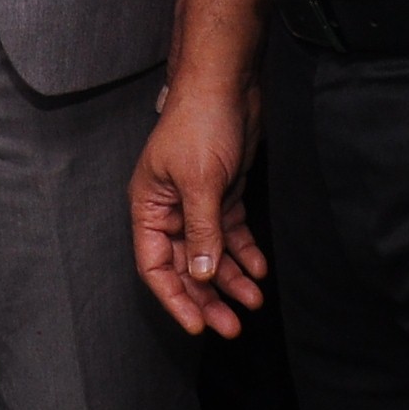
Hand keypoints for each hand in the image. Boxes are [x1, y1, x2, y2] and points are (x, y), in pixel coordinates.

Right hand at [129, 76, 268, 338]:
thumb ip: (200, 231)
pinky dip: (244, 253)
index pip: (154, 265)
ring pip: (211, 254)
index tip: (197, 326)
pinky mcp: (223, 195)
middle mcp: (169, 210)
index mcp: (149, 207)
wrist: (227, 83)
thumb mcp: (200, 181)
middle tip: (232, 325)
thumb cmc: (200, 124)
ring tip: (253, 301)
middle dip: (208, 297)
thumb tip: (201, 274)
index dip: (175, 298)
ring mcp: (197, 204)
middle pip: (185, 266)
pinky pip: (231, 234)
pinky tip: (259, 270)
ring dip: (231, 279)